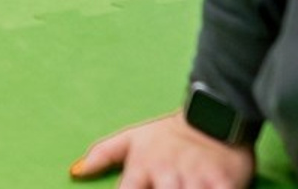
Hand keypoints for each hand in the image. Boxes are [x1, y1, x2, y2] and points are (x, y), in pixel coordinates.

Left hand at [71, 113, 254, 187]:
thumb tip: (73, 172)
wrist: (213, 116)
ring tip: (179, 187)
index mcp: (142, 166)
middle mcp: (166, 174)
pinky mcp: (224, 185)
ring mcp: (195, 180)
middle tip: (159, 188)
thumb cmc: (168, 134)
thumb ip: (103, 154)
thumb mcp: (133, 138)